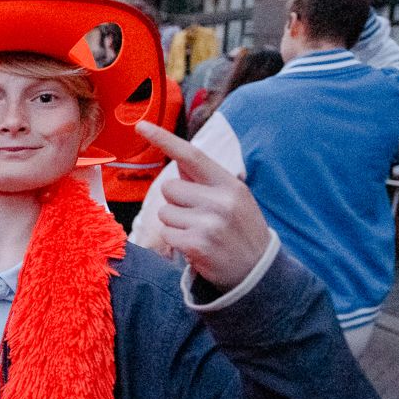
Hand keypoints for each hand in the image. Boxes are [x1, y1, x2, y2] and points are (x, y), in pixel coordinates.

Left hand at [135, 121, 270, 289]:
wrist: (257, 273)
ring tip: (200, 233)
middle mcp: (220, 200)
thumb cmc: (239, 231)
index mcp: (228, 184)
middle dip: (176, 203)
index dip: (164, 139)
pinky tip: (196, 247)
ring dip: (175, 224)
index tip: (140, 125)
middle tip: (199, 218)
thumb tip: (178, 161)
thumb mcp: (233, 200)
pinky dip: (176, 241)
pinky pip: (166, 234)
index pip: (191, 155)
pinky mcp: (196, 244)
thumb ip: (205, 181)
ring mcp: (209, 223)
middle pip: (169, 189)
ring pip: (165, 212)